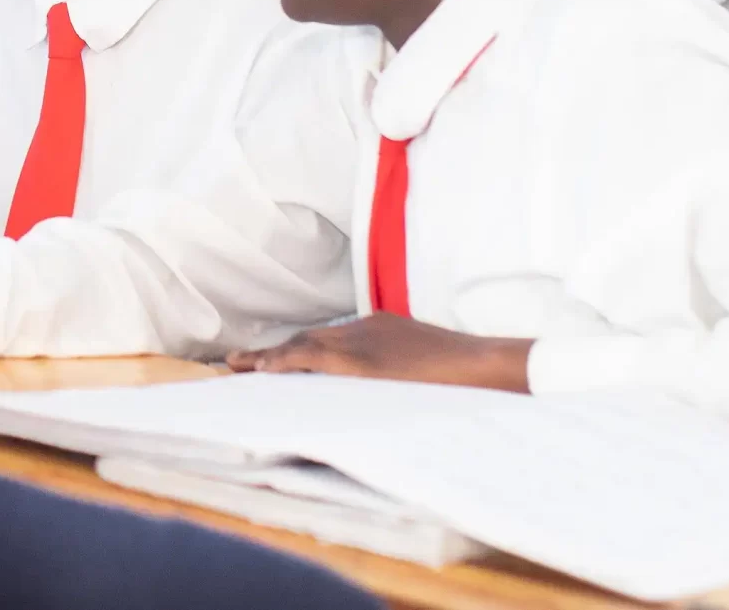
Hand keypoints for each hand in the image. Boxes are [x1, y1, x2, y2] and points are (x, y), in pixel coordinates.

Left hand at [227, 314, 532, 391]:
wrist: (490, 364)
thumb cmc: (469, 377)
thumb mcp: (426, 374)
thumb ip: (399, 379)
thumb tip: (386, 399)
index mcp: (381, 329)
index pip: (328, 340)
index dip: (297, 351)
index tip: (272, 362)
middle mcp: (366, 329)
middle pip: (309, 338)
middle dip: (275, 353)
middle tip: (238, 364)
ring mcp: (364, 341)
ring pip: (304, 346)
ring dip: (271, 358)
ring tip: (238, 368)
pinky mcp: (362, 359)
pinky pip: (312, 357)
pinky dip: (285, 363)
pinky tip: (262, 372)